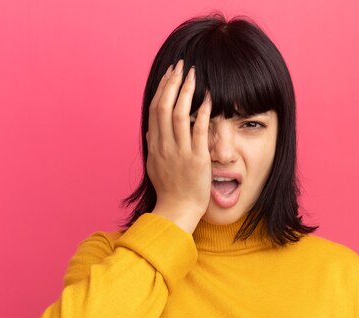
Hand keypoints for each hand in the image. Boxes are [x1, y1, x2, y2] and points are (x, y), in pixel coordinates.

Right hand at [146, 58, 212, 231]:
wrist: (177, 211)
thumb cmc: (169, 191)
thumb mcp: (155, 167)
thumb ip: (153, 147)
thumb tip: (151, 130)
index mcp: (155, 146)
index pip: (155, 110)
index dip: (162, 89)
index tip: (169, 75)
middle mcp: (164, 146)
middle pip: (164, 107)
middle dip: (172, 83)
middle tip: (181, 66)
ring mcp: (180, 152)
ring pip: (179, 114)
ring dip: (186, 91)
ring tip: (193, 74)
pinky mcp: (196, 159)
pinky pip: (198, 131)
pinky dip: (203, 112)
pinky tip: (208, 97)